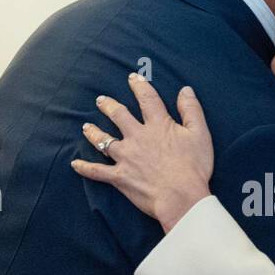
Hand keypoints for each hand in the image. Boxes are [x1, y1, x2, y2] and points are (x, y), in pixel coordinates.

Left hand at [71, 74, 213, 231]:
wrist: (181, 197)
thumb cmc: (193, 167)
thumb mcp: (200, 134)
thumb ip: (192, 110)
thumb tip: (185, 90)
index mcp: (158, 125)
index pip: (147, 99)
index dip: (139, 86)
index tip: (133, 77)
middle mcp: (137, 137)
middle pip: (118, 115)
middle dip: (108, 106)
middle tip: (100, 100)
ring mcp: (126, 157)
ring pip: (104, 140)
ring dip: (93, 132)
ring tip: (86, 127)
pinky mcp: (120, 177)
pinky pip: (97, 171)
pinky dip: (85, 168)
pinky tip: (75, 164)